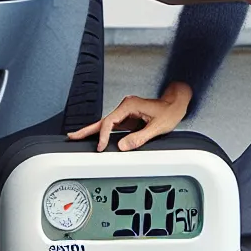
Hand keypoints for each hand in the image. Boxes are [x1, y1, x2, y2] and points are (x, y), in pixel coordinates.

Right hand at [67, 82, 191, 150]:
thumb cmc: (170, 111)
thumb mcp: (157, 127)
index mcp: (130, 106)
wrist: (177, 104)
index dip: (103, 135)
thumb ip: (139, 138)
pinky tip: (98, 139)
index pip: (109, 122)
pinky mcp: (128, 119)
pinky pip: (113, 127)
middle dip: (87, 129)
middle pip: (102, 121)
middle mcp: (126, 107)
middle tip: (72, 136)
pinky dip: (104, 133)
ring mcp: (126, 113)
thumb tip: (122, 146)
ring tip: (78, 138)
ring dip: (93, 132)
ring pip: (106, 124)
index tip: (100, 146)